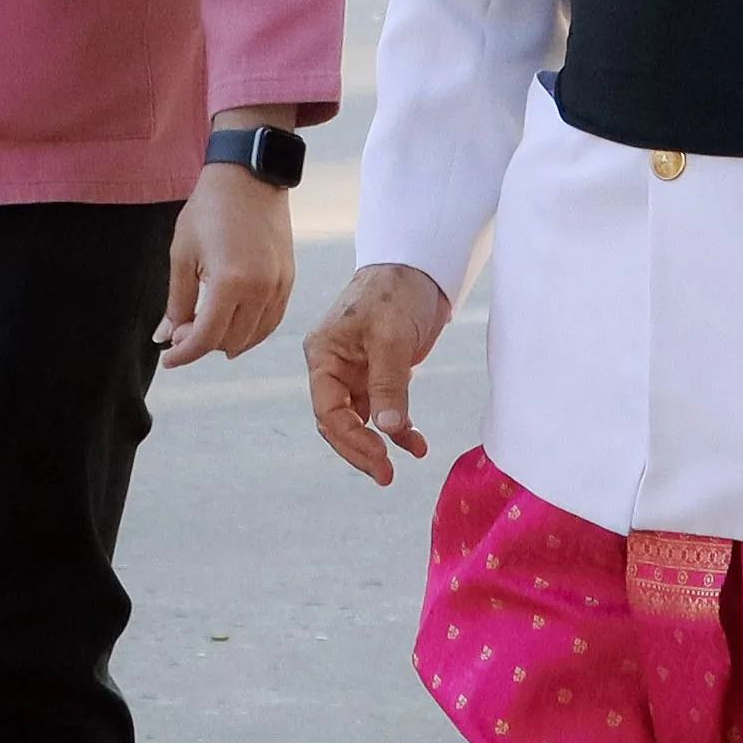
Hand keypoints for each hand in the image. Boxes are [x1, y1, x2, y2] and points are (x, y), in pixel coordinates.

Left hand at [155, 161, 296, 368]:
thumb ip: (176, 302)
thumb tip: (164, 337)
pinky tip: (232, 323)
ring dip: (227, 340)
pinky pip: (271, 321)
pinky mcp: (289, 280)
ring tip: (205, 324)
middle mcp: (260, 289)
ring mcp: (279, 286)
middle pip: (229, 342)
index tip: (168, 358)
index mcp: (229, 282)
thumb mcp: (182, 254)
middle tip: (182, 330)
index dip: (184, 354)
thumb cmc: (209, 209)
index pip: (206, 338)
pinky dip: (251, 330)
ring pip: (253, 337)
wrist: (249, 175)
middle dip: (202, 344)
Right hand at [302, 261, 451, 485]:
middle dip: (361, 450)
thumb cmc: (395, 292)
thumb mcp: (392, 338)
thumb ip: (388, 385)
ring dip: (381, 443)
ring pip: (360, 421)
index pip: (327, 410)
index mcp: (323, 355)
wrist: (419, 266)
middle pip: (337, 423)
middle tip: (386, 475)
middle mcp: (333, 368)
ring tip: (405, 463)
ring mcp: (355, 373)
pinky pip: (383, 411)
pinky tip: (417, 444)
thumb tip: (386, 430)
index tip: (379, 458)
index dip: (350, 439)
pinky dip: (399, 428)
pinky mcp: (379, 374)